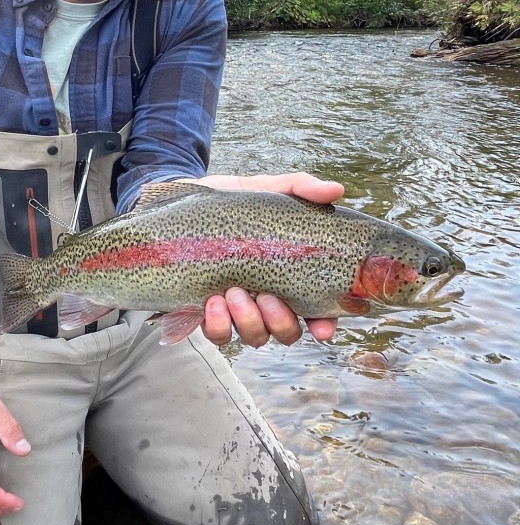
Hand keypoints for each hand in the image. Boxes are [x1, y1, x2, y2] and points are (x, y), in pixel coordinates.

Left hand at [196, 171, 342, 347]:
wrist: (189, 201)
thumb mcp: (268, 189)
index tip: (321, 326)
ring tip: (234, 292)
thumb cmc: (237, 201)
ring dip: (249, 322)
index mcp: (291, 278)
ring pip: (255, 336)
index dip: (323, 325)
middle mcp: (268, 300)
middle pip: (287, 332)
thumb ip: (302, 188)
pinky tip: (213, 301)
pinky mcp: (207, 311)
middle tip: (266, 297)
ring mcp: (239, 309)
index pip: (317, 313)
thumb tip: (336, 189)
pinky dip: (218, 325)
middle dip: (280, 322)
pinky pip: (218, 334)